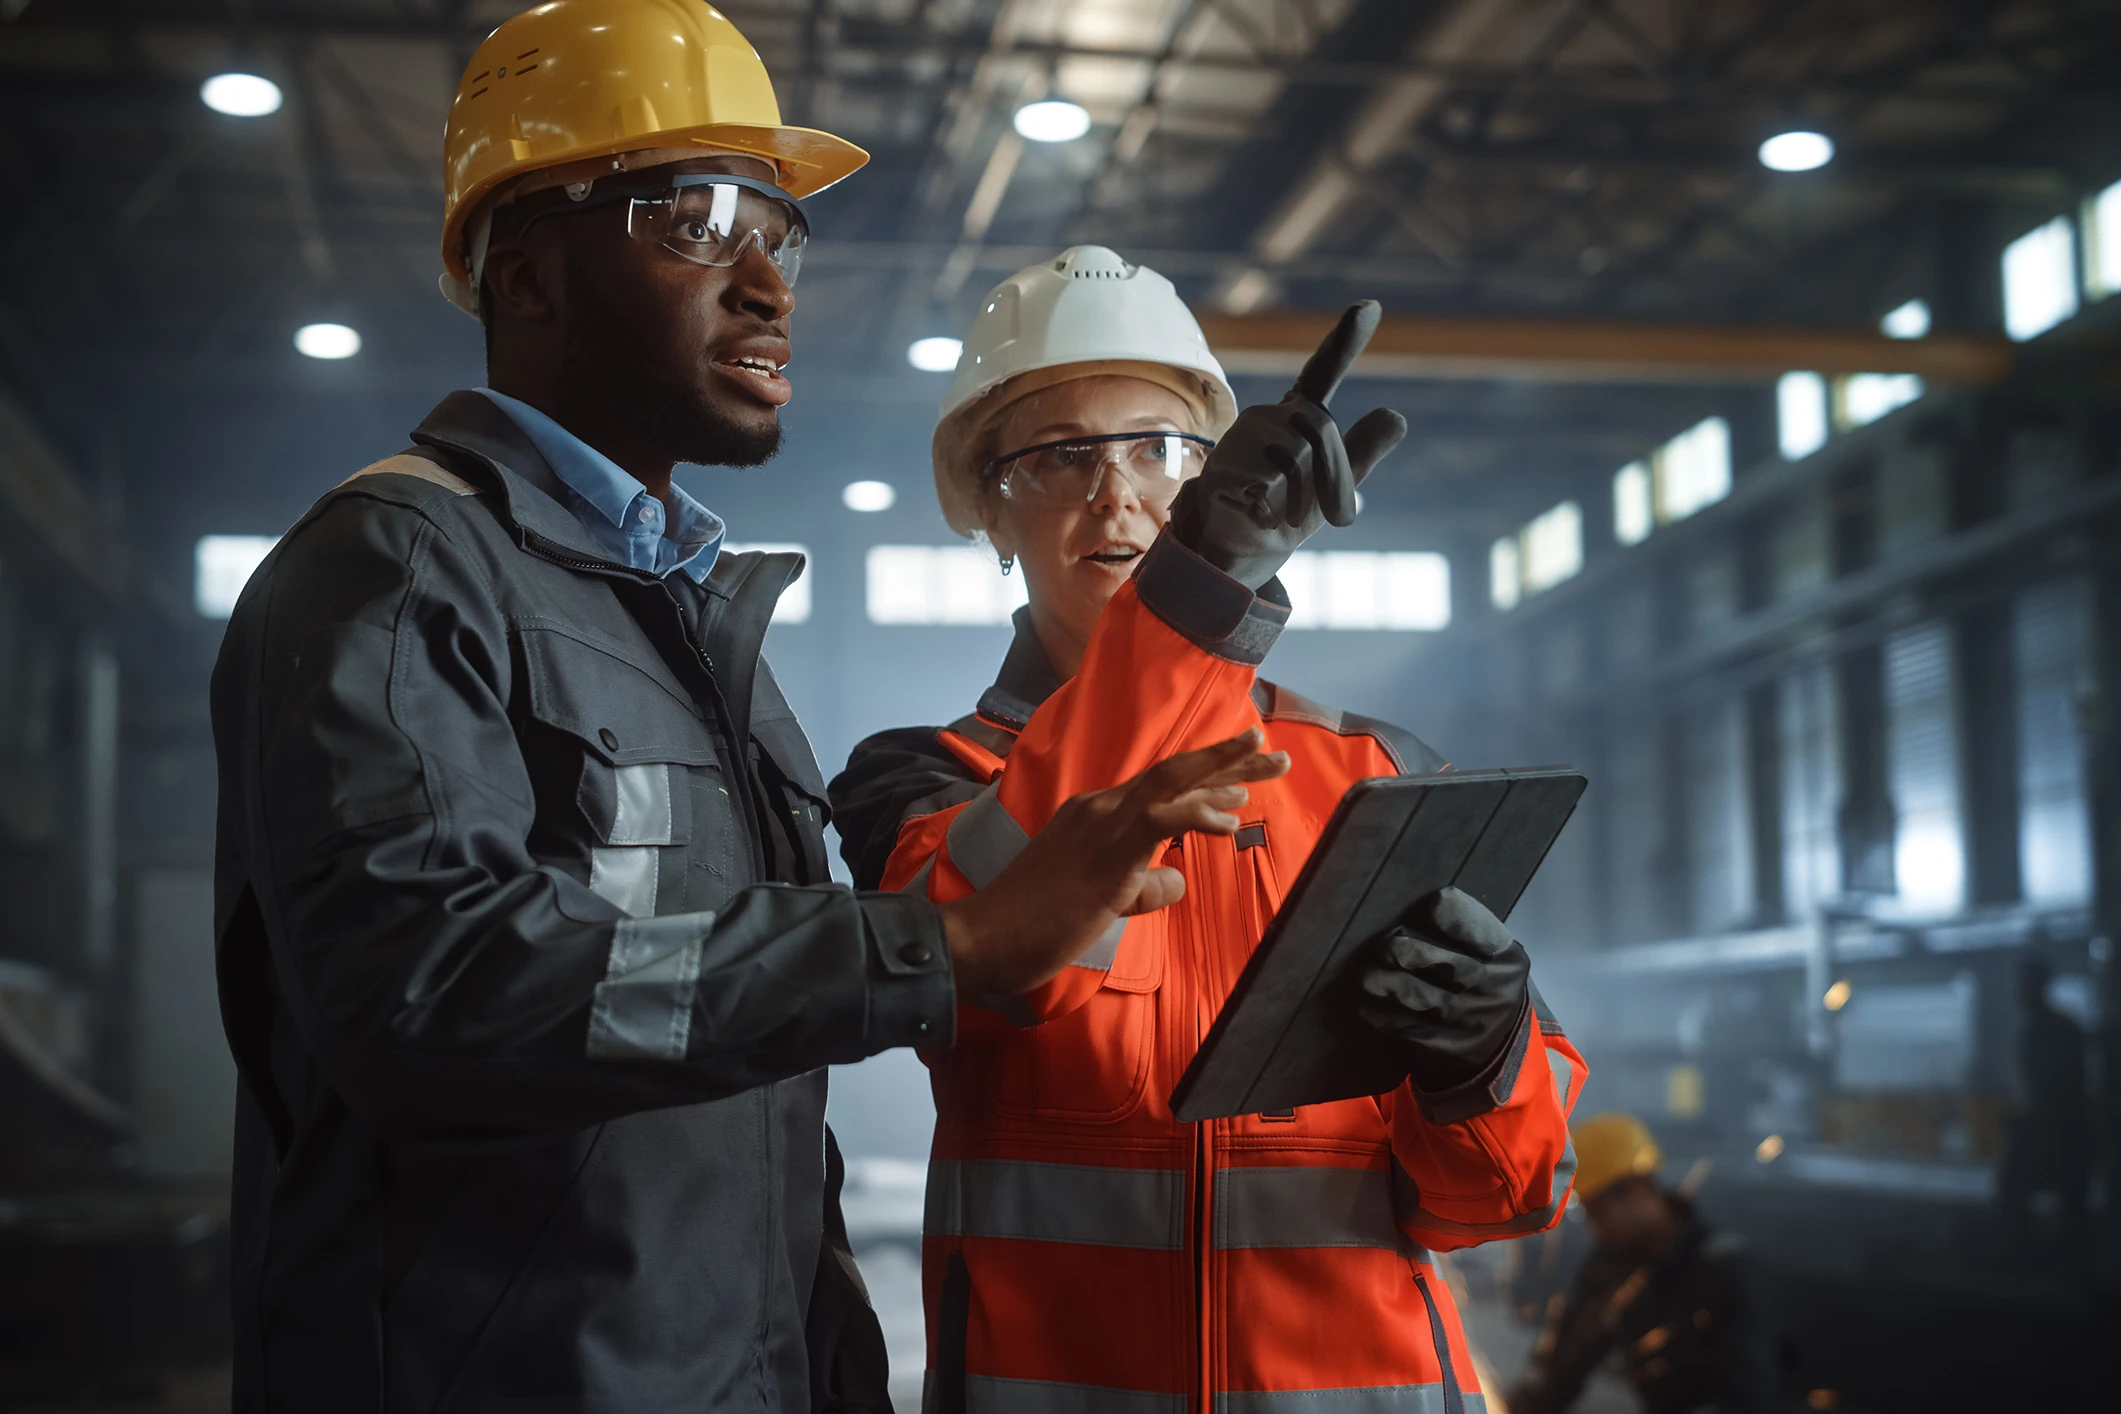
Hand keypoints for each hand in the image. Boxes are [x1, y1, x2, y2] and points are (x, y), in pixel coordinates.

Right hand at [940, 728, 1290, 999]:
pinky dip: (1198, 813)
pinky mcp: (1106, 854)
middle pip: (1174, 773)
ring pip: (1172, 784)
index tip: (1242, 775)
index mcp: (1093, 814)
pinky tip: (1230, 820)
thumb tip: (1178, 878)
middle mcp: (1099, 808)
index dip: (1204, 778)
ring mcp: (1101, 826)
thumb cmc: (1029, 925)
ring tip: (1270, 760)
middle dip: (1226, 759)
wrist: (981, 939)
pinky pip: (1160, 822)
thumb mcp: (1099, 902)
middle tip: (1270, 749)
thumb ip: (1141, 885)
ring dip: (1225, 771)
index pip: (1158, 786)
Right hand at [1167, 301, 1408, 589]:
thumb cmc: (1285, 512)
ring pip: (1296, 456)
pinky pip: (1268, 480)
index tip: (1369, 306)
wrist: (1233, 550)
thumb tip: (1397, 416)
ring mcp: (1243, 438)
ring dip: (1297, 496)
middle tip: (1302, 506)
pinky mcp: (1224, 463)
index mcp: (1299, 417)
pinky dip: (1270, 506)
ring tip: (1274, 509)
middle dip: (1325, 476)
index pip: (1324, 372)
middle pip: (1321, 431)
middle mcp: (1270, 417)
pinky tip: (1255, 511)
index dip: (1345, 340)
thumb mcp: (1335, 485)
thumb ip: (1364, 450)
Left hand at [1356, 886, 1528, 1091]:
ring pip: (1416, 994)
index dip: (1449, 912)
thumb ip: (1464, 935)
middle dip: (1403, 949)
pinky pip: (1401, 1025)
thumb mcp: (1494, 960)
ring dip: (1381, 979)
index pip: (1479, 929)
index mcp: (1507, 960)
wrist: (1499, 1052)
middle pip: (1444, 963)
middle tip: (1381, 946)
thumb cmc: (1485, 989)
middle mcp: (1492, 990)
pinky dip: (1376, 1010)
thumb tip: (1411, 912)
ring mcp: (1467, 1021)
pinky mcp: (1443, 1048)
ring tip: (1367, 971)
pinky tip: (1365, 1000)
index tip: (1430, 905)